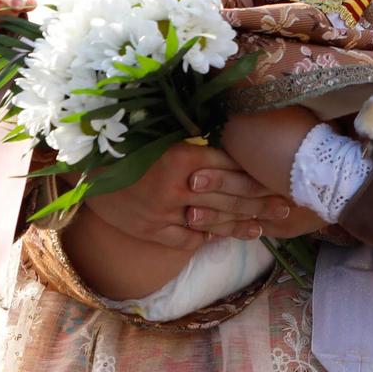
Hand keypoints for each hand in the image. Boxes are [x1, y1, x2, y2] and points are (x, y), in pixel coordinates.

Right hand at [81, 142, 291, 248]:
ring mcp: (165, 212)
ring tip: (265, 226)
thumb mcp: (161, 134)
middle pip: (230, 195)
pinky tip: (226, 236)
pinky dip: (208, 236)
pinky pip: (188, 238)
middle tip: (287, 205)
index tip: (279, 177)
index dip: (258, 174)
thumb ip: (194, 139)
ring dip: (242, 223)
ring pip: (214, 220)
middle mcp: (177, 186)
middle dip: (261, 201)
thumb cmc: (127, 144)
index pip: (231, 166)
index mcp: (182, 155)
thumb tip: (230, 139)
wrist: (85, 171)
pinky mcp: (152, 230)